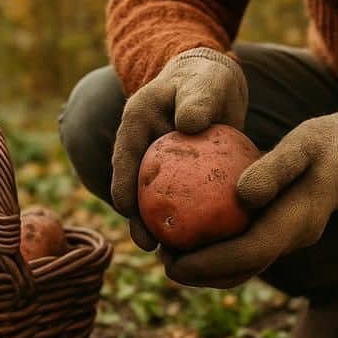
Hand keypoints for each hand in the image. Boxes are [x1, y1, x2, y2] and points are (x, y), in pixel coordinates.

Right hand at [110, 47, 248, 249]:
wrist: (216, 87)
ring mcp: (160, 170)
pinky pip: (182, 206)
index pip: (124, 158)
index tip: (125, 208)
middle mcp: (143, 151)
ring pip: (157, 205)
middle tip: (147, 245)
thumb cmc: (207, 80)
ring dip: (161, 231)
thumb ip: (196, 100)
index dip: (122, 185)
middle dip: (137, 221)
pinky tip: (200, 248)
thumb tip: (189, 125)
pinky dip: (188, 224)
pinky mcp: (181, 183)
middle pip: (135, 191)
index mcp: (136, 126)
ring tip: (171, 256)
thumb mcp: (204, 84)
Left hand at [163, 102, 337, 287]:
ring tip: (169, 257)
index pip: (249, 253)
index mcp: (297, 222)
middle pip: (242, 270)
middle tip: (164, 264)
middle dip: (202, 274)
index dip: (211, 263)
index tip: (176, 261)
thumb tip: (242, 195)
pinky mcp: (278, 236)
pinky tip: (188, 239)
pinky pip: (244, 254)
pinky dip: (216, 255)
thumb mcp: (304, 144)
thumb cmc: (324, 143)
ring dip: (206, 271)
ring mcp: (286, 242)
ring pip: (242, 268)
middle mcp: (291, 240)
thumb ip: (276, 168)